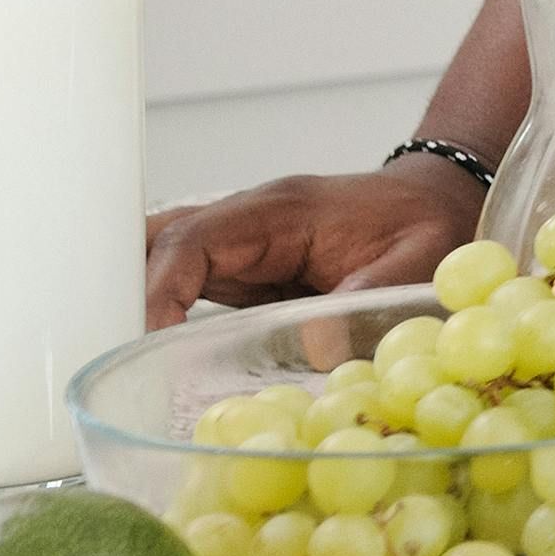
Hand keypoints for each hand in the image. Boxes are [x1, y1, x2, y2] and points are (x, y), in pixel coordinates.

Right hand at [143, 154, 478, 326]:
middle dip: (126, 289)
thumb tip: (317, 351)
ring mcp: (240, 240)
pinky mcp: (244, 265)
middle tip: (115, 352)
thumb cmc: (431, 224)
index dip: (159, 288)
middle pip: (157, 241)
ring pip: (161, 256)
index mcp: (281, 210)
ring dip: (136, 297)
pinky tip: (149, 348)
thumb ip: (372, 299)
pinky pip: (184, 276)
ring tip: (121, 356)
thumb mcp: (421, 260)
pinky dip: (160, 305)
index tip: (147, 339)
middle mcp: (247, 219)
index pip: (193, 239)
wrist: (439, 199)